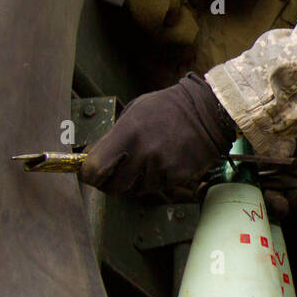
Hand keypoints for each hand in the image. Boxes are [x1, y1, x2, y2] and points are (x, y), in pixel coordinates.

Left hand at [80, 73, 235, 197]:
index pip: (94, 169)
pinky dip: (160, 178)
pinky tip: (167, 160)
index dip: (89, 174)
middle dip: (112, 182)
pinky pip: (160, 186)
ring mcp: (162, 166)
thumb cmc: (168, 107)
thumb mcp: (134, 112)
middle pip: (114, 186)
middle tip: (117, 173)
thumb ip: (114, 136)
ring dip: (139, 180)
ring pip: (138, 188)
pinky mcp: (178, 175)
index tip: (91, 173)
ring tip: (150, 159)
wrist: (207, 111)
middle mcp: (143, 152)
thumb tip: (92, 156)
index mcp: (127, 133)